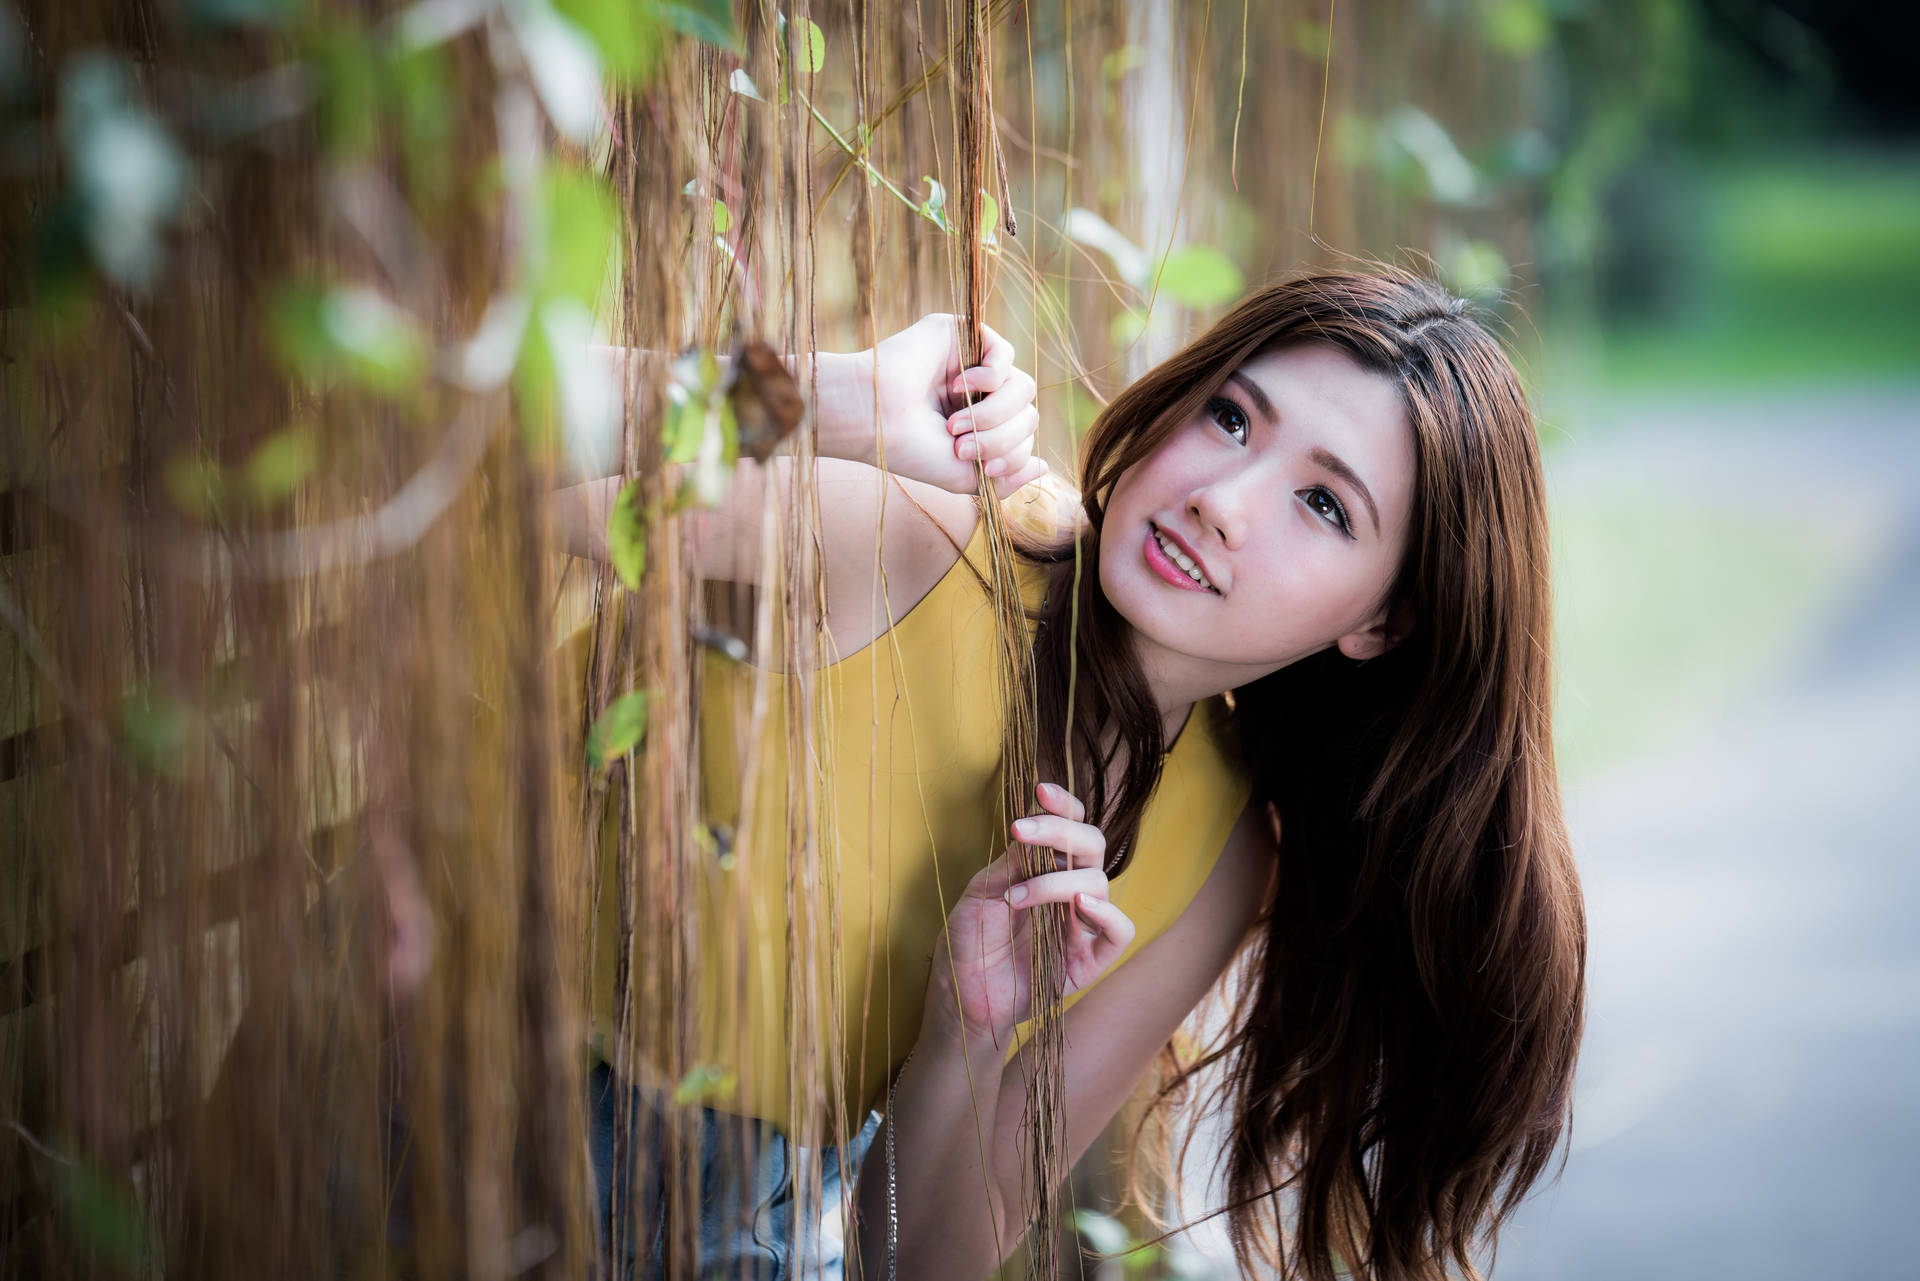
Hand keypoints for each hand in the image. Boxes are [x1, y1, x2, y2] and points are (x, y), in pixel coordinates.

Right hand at [819, 314, 1046, 494]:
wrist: (874, 421)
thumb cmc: (911, 450)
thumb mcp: (967, 476)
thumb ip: (1008, 476)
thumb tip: (1044, 468)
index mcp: (982, 424)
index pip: (1024, 436)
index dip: (1014, 454)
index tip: (983, 468)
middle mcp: (981, 394)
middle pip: (1028, 414)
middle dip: (1001, 437)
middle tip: (960, 445)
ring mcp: (973, 364)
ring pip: (1023, 387)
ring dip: (994, 413)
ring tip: (956, 423)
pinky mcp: (964, 335)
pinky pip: (1005, 353)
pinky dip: (989, 376)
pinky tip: (957, 385)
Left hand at [927, 783, 1136, 1045]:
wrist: (960, 996)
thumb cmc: (967, 942)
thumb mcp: (982, 891)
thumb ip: (1012, 862)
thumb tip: (1033, 830)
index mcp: (1045, 868)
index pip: (1070, 826)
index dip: (1063, 806)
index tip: (1039, 790)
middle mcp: (1069, 891)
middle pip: (1091, 844)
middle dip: (1059, 830)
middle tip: (1021, 832)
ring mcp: (1081, 924)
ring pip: (1098, 882)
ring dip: (1056, 881)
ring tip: (1016, 897)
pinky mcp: (1090, 960)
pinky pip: (1120, 931)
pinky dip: (1108, 914)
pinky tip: (1079, 908)